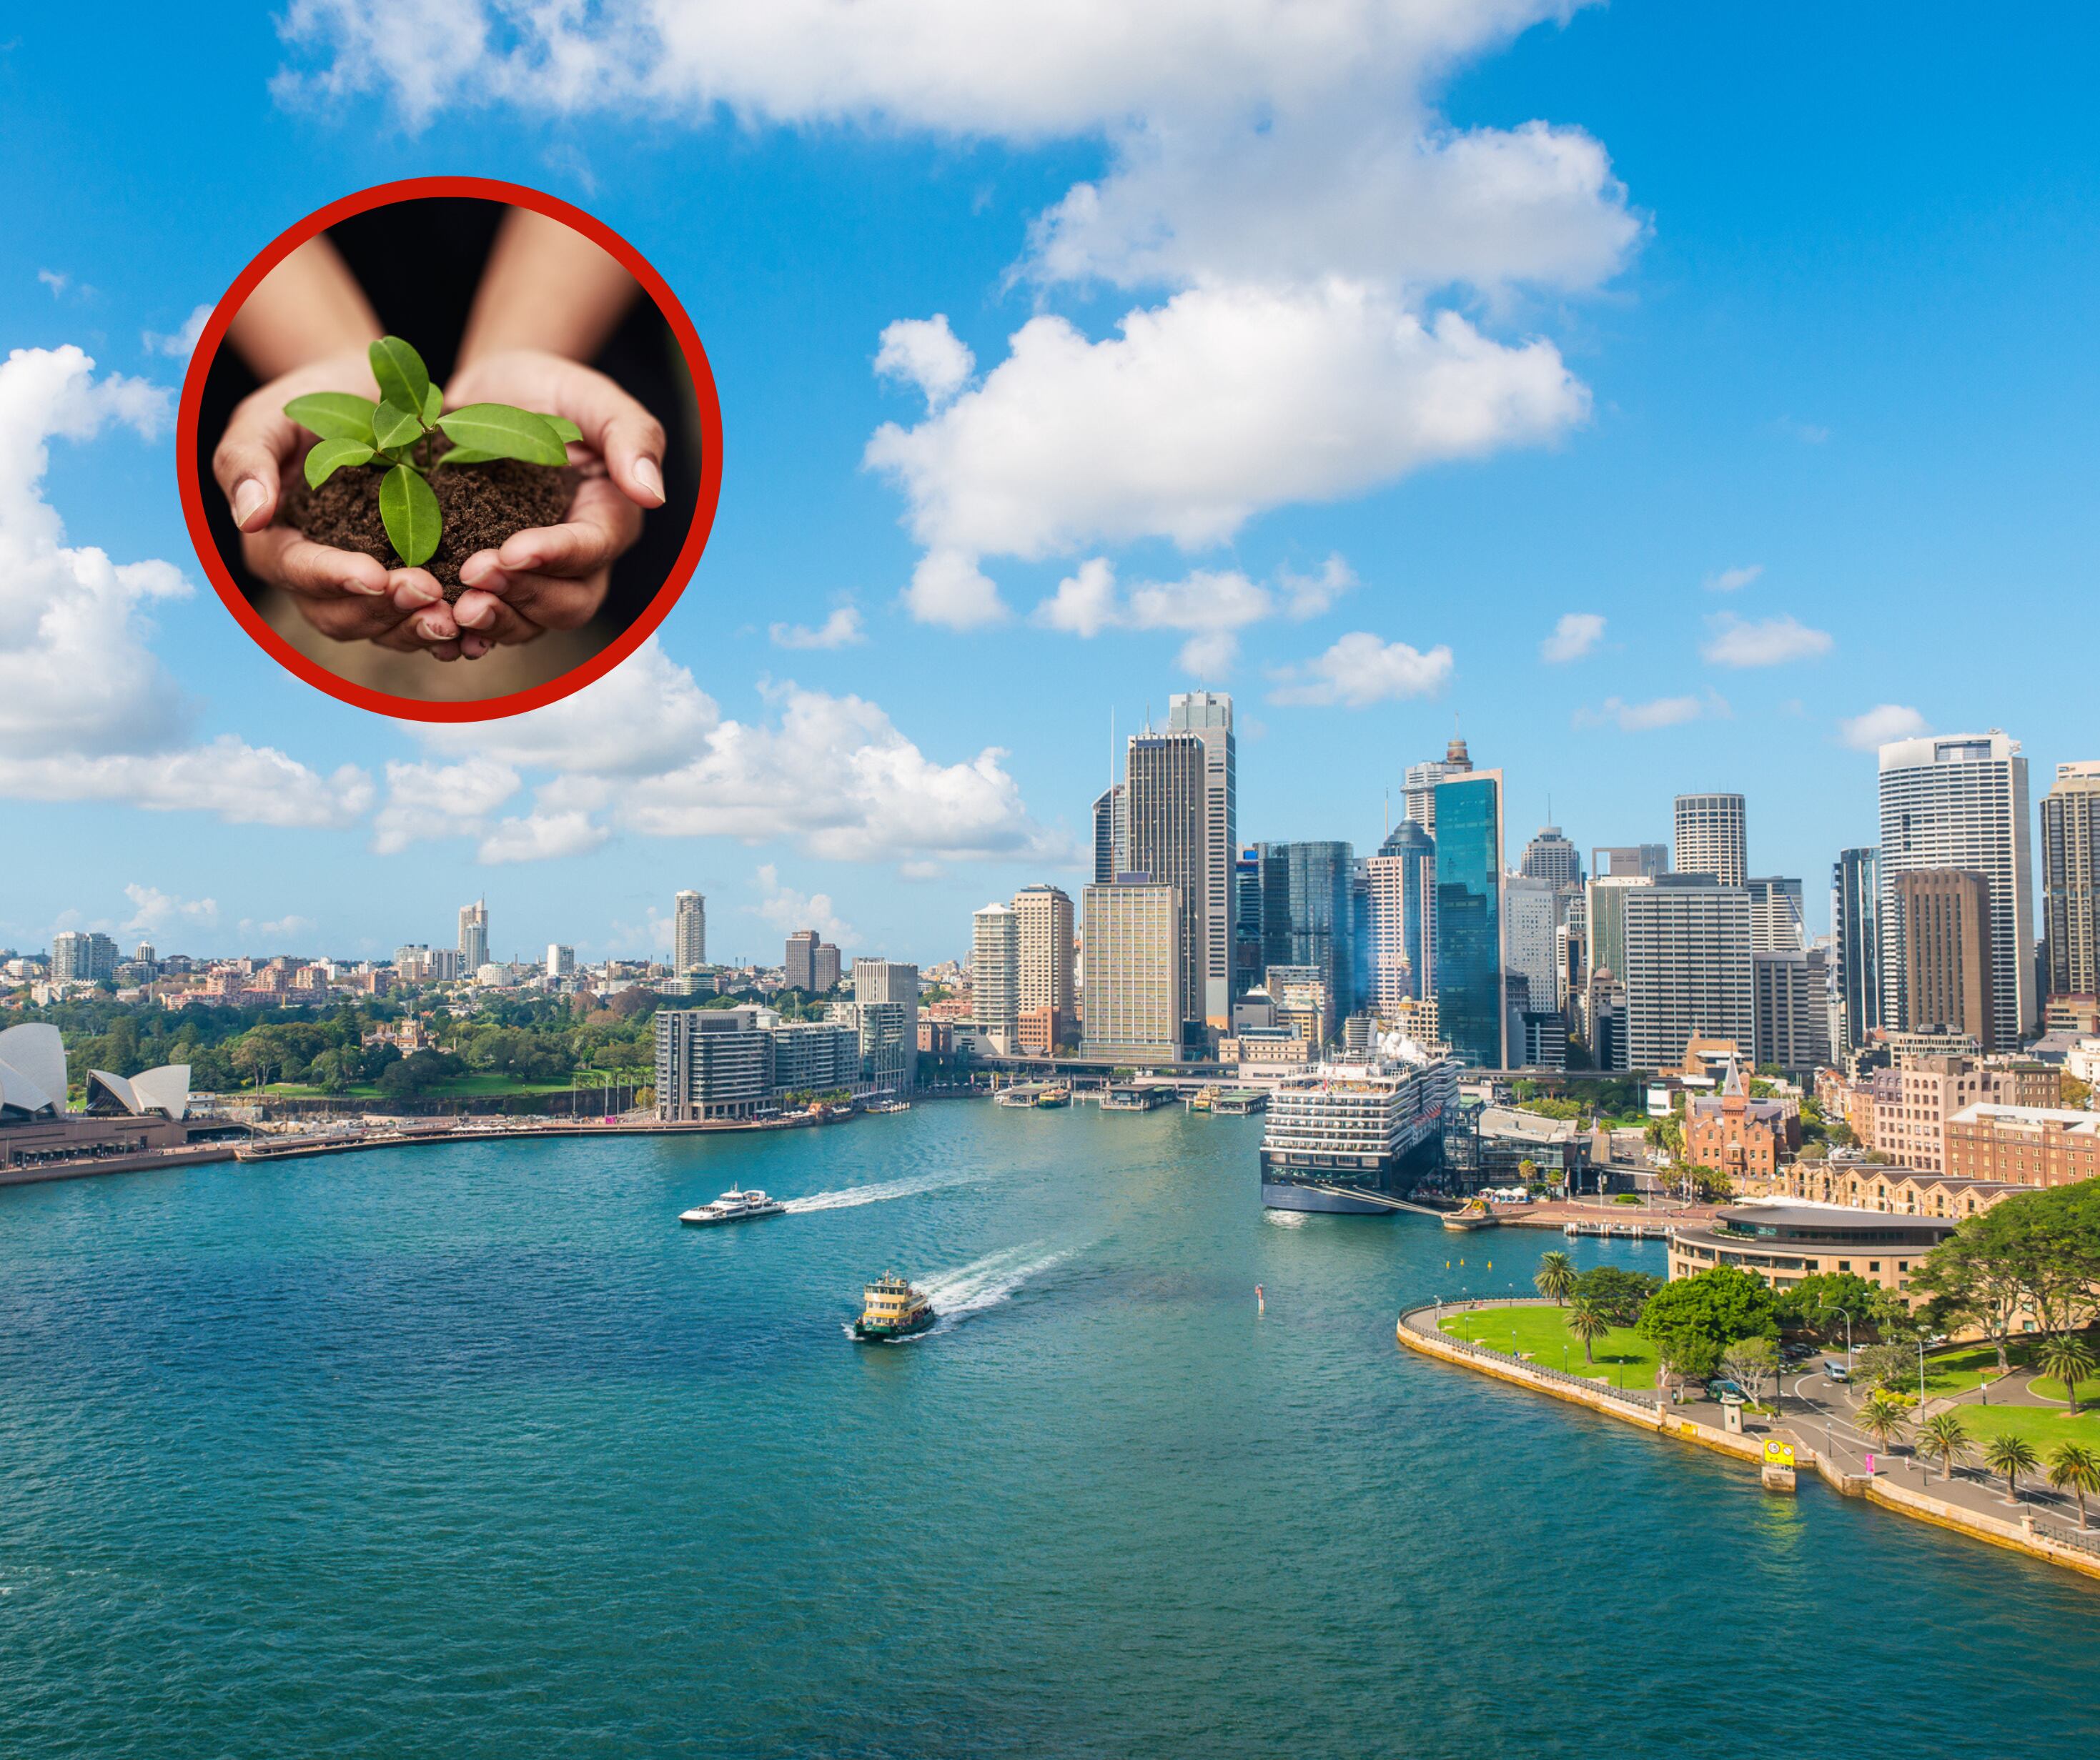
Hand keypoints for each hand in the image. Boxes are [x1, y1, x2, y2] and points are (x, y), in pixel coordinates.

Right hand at [211, 349, 462, 657]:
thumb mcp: (269, 417)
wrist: (369, 396)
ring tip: (456, 619)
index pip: (299, 571)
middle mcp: (316, 579)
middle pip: (342, 615)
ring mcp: (362, 589)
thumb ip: (247, 461)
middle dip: (386, 610)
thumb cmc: (309, 402)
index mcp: (275, 544)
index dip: (335, 578)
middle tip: (430, 594)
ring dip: (419, 629)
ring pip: (385, 628)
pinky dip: (449, 629)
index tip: (375, 576)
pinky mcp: (405, 583)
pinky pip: (421, 618)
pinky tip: (479, 628)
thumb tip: (250, 517)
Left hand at [439, 348, 665, 657]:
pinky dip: (464, 632)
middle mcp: (579, 561)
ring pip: (528, 622)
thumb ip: (631, 436)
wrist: (488, 397)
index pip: (593, 549)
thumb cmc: (547, 391)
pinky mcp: (493, 582)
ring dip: (493, 621)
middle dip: (522, 596)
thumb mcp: (591, 396)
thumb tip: (653, 495)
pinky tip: (436, 628)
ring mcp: (536, 578)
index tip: (511, 550)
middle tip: (471, 577)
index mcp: (609, 517)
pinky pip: (487, 621)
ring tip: (453, 608)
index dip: (555, 556)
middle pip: (568, 603)